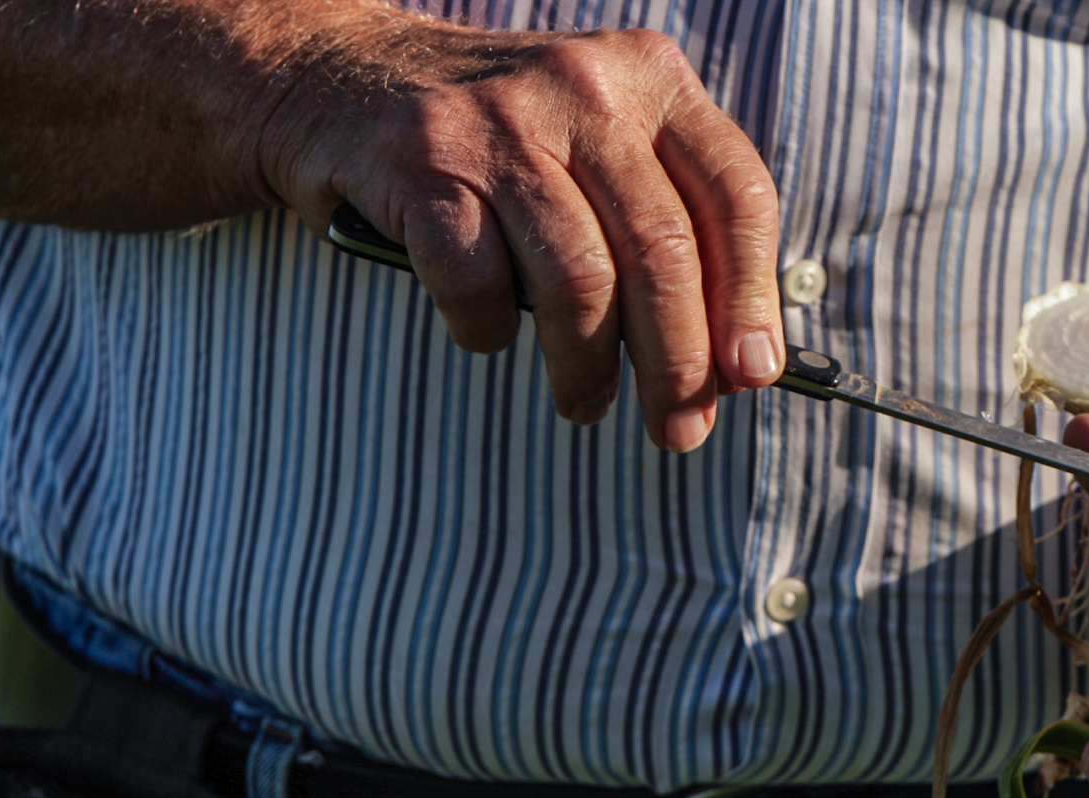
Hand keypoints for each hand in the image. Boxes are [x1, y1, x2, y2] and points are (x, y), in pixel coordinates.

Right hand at [259, 12, 783, 451]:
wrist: (337, 77)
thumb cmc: (495, 142)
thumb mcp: (596, 146)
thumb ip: (664, 225)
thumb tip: (730, 360)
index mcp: (650, 79)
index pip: (735, 195)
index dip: (751, 297)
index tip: (752, 374)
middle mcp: (584, 88)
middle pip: (663, 253)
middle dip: (678, 364)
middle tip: (679, 429)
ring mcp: (500, 121)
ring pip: (581, 281)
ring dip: (587, 368)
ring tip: (585, 403)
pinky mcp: (423, 164)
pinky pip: (480, 286)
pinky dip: (490, 332)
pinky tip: (491, 334)